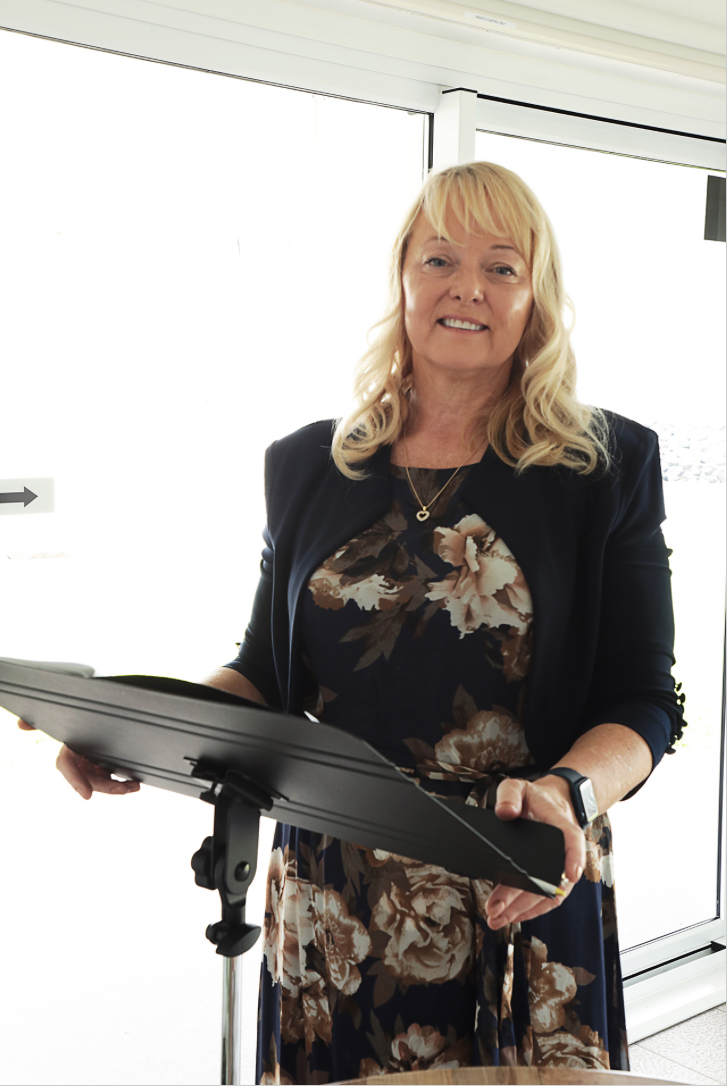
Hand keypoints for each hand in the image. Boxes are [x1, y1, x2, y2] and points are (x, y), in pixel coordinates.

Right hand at [17, 718, 139, 798]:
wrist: (95, 718)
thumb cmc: (76, 720)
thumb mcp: (63, 719)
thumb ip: (40, 723)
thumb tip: (20, 724)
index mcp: (67, 751)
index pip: (67, 767)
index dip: (75, 781)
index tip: (87, 795)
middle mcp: (79, 761)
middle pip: (89, 778)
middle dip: (106, 785)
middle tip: (122, 788)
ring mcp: (92, 765)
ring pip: (103, 780)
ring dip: (118, 785)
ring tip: (133, 787)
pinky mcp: (105, 765)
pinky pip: (113, 776)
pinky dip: (123, 780)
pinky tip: (135, 783)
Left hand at [485, 776, 584, 929]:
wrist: (549, 804)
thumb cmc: (533, 798)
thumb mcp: (518, 786)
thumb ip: (509, 795)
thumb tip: (505, 812)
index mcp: (560, 823)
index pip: (572, 839)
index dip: (574, 856)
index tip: (570, 874)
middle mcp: (564, 850)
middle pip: (551, 878)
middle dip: (524, 897)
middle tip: (498, 908)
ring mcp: (559, 868)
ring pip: (549, 895)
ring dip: (524, 910)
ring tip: (497, 919)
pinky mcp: (551, 879)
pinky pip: (546, 899)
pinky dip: (529, 910)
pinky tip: (511, 917)